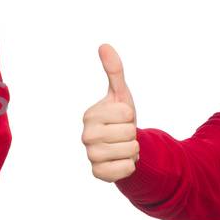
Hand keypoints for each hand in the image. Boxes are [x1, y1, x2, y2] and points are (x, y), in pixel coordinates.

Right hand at [82, 44, 138, 181]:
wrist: (121, 146)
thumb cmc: (119, 118)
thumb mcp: (120, 95)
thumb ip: (114, 71)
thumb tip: (104, 45)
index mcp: (90, 115)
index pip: (126, 114)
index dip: (131, 116)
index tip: (122, 119)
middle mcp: (86, 136)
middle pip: (129, 133)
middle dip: (133, 134)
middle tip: (123, 135)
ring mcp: (90, 155)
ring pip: (130, 152)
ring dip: (133, 150)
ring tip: (122, 147)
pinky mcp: (98, 173)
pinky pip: (126, 170)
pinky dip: (130, 166)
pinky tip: (120, 161)